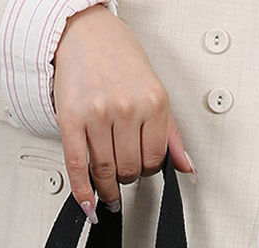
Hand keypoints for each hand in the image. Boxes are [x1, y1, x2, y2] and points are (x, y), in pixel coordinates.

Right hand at [52, 4, 196, 222]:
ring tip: (108, 191)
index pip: (155, 158)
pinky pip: (77, 165)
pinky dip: (83, 191)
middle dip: (127, 178)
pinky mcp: (71, 118)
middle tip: (123, 177)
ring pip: (105, 171)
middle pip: (130, 168)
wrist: (84, 32)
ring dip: (108, 189)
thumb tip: (187, 168)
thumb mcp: (156, 92)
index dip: (149, 170)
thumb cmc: (119, 58)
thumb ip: (171, 134)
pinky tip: (88, 205)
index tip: (142, 169)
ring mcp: (97, 114)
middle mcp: (126, 107)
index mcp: (153, 102)